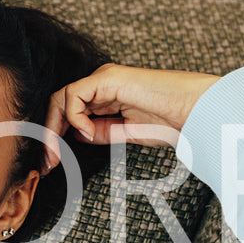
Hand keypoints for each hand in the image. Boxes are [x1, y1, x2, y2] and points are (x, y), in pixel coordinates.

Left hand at [40, 63, 221, 172]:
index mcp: (107, 96)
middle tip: (46, 164)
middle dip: (48, 136)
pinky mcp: (108, 78)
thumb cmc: (172, 122)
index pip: (67, 113)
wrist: (197, 113)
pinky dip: (74, 117)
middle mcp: (102, 85)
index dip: (55, 137)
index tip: (50, 164)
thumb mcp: (127, 133)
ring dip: (53, 130)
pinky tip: (87, 133)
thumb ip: (102, 132)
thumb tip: (78, 136)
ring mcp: (104, 79)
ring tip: (58, 154)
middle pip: (59, 105)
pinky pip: (75, 95)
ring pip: (61, 99)